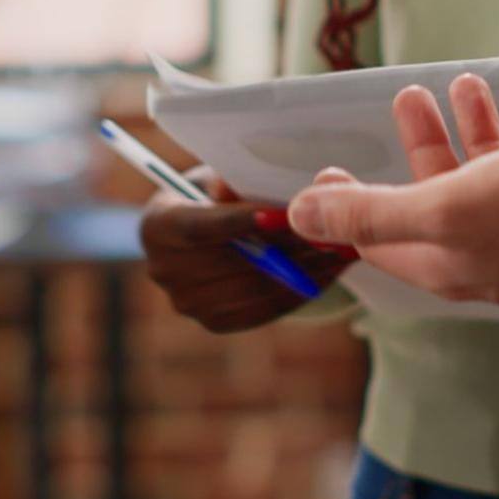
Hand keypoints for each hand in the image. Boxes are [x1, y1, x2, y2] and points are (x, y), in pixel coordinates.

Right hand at [140, 166, 356, 332]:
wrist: (204, 235)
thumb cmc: (215, 194)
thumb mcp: (217, 177)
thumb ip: (229, 181)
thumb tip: (234, 188)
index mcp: (156, 226)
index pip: (199, 227)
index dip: (240, 221)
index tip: (284, 213)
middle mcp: (164, 271)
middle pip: (233, 261)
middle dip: (288, 244)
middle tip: (333, 229)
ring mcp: (189, 303)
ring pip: (257, 287)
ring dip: (305, 269)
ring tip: (342, 247)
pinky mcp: (217, 322)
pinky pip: (267, 308)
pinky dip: (302, 289)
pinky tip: (330, 270)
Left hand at [286, 74, 498, 306]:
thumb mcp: (439, 208)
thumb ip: (370, 212)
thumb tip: (302, 214)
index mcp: (444, 261)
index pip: (379, 238)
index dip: (349, 204)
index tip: (332, 169)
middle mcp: (482, 251)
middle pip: (435, 194)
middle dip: (420, 142)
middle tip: (409, 98)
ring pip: (487, 172)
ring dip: (472, 125)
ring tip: (462, 84)